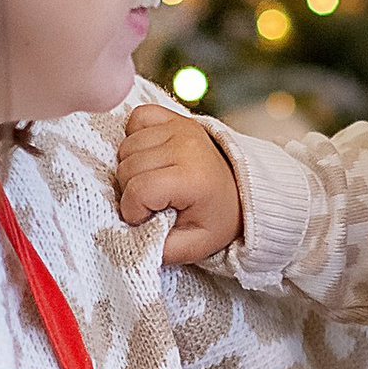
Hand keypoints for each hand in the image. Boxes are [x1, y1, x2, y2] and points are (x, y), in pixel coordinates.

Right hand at [115, 103, 242, 265]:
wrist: (241, 189)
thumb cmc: (216, 217)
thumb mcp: (194, 246)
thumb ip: (159, 251)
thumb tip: (128, 246)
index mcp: (192, 178)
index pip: (139, 191)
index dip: (134, 211)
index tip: (147, 218)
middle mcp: (185, 145)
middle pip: (127, 168)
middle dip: (131, 192)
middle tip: (152, 202)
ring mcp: (179, 127)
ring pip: (126, 146)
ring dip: (131, 167)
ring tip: (152, 181)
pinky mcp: (174, 117)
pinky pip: (137, 118)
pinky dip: (135, 136)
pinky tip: (150, 156)